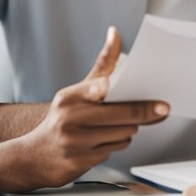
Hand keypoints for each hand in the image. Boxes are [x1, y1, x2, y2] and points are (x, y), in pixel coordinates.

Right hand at [0, 27, 168, 190]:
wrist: (34, 157)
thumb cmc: (62, 118)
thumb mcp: (76, 92)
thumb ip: (102, 66)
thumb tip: (115, 33)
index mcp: (69, 98)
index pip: (90, 90)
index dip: (98, 89)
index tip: (105, 87)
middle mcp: (70, 120)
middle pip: (123, 115)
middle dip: (144, 113)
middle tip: (161, 109)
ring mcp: (75, 143)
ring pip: (124, 134)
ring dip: (128, 130)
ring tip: (115, 126)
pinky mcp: (80, 162)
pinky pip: (115, 150)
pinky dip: (116, 144)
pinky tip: (103, 141)